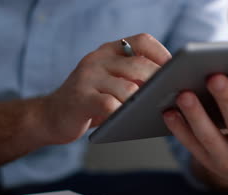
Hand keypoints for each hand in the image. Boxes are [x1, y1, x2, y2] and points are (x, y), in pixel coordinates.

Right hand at [41, 33, 170, 143]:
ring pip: (129, 88)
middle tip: (169, 98)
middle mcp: (98, 58)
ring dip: (143, 103)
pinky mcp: (80, 97)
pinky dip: (124, 115)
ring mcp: (88, 77)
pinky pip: (110, 106)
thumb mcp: (111, 82)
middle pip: (139, 65)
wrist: (51, 116)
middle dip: (159, 83)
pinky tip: (128, 121)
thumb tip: (170, 87)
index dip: (163, 54)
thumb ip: (133, 78)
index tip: (176, 71)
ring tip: (151, 113)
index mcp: (109, 51)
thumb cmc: (90, 102)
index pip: (142, 40)